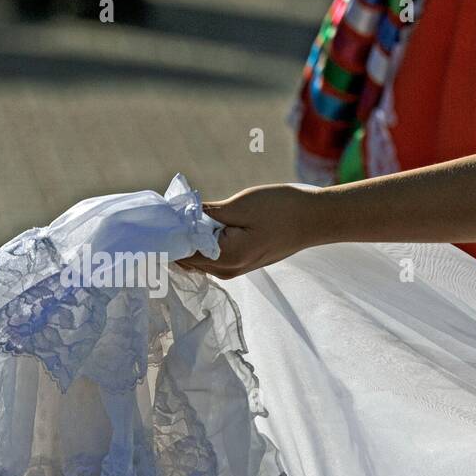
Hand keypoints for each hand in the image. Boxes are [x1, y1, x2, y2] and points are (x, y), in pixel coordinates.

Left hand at [178, 184, 319, 277]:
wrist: (315, 219)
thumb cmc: (282, 209)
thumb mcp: (240, 205)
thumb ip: (206, 213)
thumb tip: (177, 216)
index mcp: (226, 258)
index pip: (182, 252)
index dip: (168, 234)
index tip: (160, 214)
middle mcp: (229, 270)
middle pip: (188, 258)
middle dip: (176, 237)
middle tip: (169, 210)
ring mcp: (237, 268)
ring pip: (199, 257)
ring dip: (190, 238)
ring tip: (186, 214)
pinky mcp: (244, 261)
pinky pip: (213, 255)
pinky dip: (204, 241)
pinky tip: (205, 222)